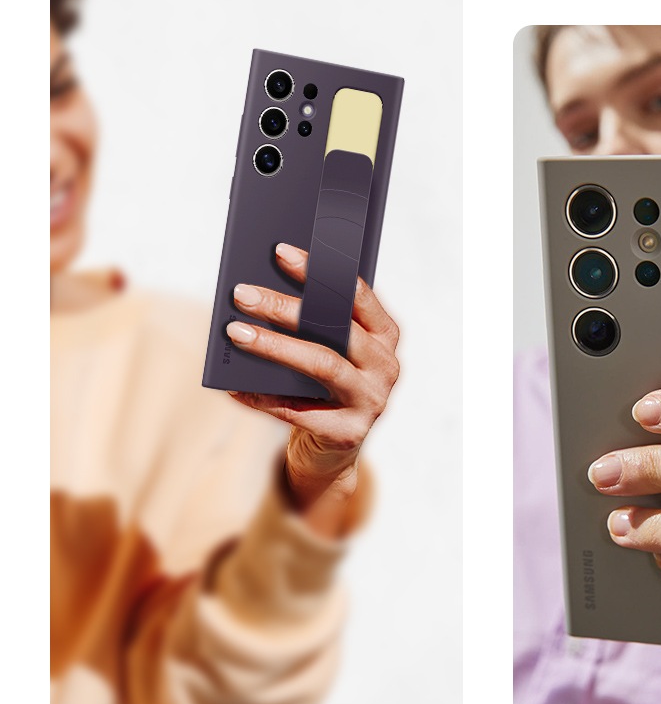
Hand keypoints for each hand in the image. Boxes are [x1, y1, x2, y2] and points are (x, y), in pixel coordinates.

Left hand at [223, 242, 400, 536]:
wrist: (332, 452)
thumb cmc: (323, 389)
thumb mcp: (329, 350)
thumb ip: (316, 325)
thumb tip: (260, 291)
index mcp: (386, 336)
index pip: (356, 295)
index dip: (319, 272)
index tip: (280, 251)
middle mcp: (387, 366)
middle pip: (336, 329)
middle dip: (286, 307)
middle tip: (242, 293)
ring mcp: (373, 400)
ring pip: (322, 364)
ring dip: (274, 346)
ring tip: (234, 332)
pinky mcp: (349, 432)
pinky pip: (298, 411)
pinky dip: (261, 397)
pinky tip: (231, 385)